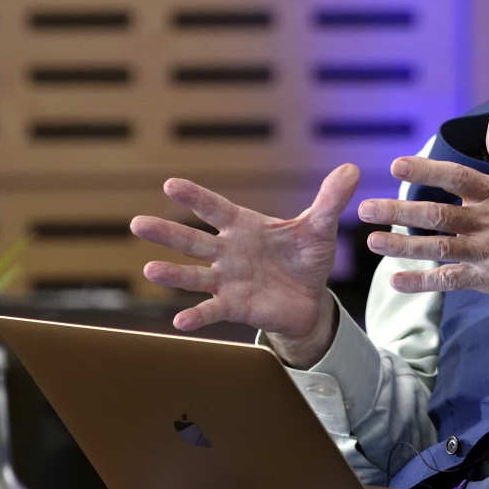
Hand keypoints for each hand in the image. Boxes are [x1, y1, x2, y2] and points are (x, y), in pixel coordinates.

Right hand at [130, 164, 359, 366]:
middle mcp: (227, 252)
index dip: (195, 198)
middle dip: (166, 232)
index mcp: (244, 227)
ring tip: (150, 270)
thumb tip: (352, 168)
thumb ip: (330, 200)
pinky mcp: (234, 306)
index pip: (215, 209)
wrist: (309, 297)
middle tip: (136, 223)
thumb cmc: (305, 256)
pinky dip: (196, 316)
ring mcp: (227, 280)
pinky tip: (179, 320)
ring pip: (194, 276)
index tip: (170, 184)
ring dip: (172, 274)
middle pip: (192, 240)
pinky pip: (211, 311)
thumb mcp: (320, 227)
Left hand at [358, 115, 488, 312]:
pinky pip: (450, 281)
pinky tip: (396, 280)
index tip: (396, 165)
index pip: (458, 177)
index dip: (426, 171)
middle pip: (438, 214)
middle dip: (399, 211)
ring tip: (372, 242)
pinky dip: (422, 282)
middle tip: (366, 209)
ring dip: (402, 246)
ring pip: (439, 248)